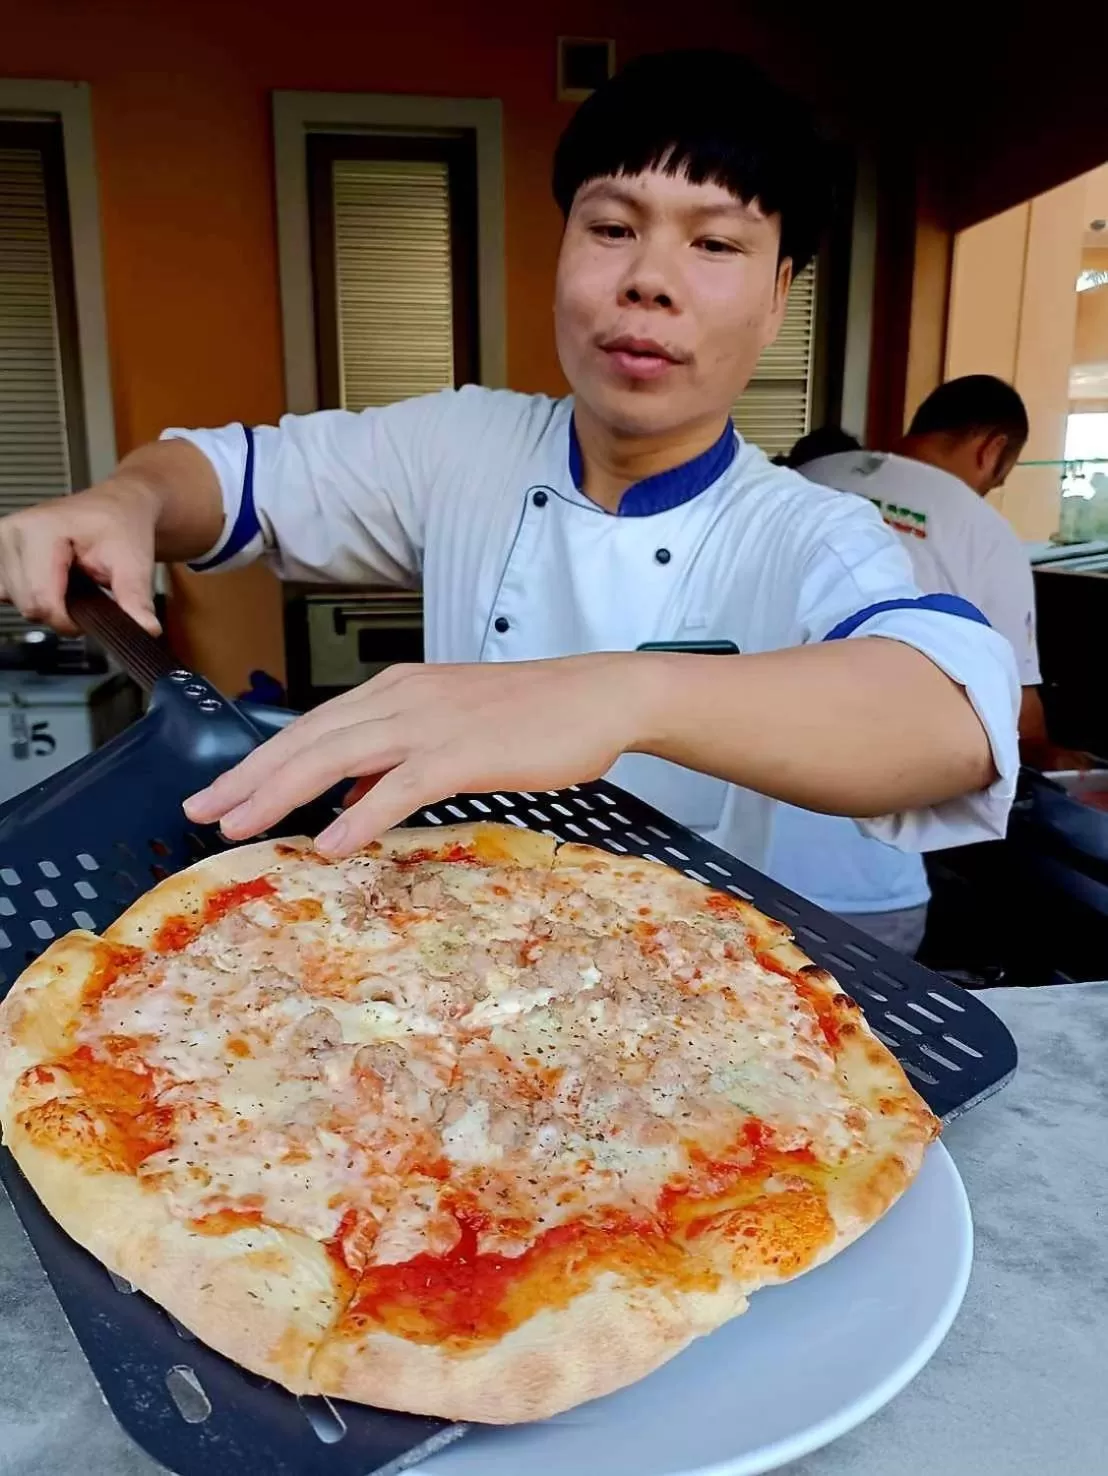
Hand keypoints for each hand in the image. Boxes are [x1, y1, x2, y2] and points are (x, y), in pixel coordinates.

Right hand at [0, 478, 161, 635]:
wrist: (115, 506)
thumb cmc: (121, 526)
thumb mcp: (135, 561)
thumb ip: (135, 597)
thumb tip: (147, 629)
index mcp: (40, 530)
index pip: (41, 600)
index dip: (68, 621)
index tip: (91, 617)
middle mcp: (12, 532)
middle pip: (27, 605)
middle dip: (59, 613)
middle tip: (86, 595)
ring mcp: (1, 540)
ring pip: (14, 601)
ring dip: (45, 603)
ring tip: (70, 583)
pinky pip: (5, 591)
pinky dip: (30, 594)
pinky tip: (52, 580)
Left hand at [183, 655, 658, 854]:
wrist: (597, 695)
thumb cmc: (531, 716)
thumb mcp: (449, 730)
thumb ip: (396, 759)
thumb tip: (352, 797)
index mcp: (394, 691)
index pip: (310, 728)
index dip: (257, 762)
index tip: (216, 793)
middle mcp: (400, 698)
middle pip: (307, 739)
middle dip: (248, 777)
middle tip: (200, 813)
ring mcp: (431, 722)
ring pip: (338, 756)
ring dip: (283, 792)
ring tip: (239, 825)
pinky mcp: (464, 751)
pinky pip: (401, 786)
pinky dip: (362, 814)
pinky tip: (332, 843)